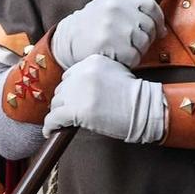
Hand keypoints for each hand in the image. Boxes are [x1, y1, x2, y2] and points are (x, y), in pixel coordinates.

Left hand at [43, 55, 166, 143]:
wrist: (144, 109)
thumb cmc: (134, 96)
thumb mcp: (113, 73)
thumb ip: (94, 75)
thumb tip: (77, 90)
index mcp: (91, 62)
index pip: (70, 75)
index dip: (70, 89)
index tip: (72, 99)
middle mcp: (81, 73)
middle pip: (62, 89)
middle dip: (65, 101)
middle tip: (69, 112)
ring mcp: (78, 92)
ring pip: (57, 103)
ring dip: (58, 113)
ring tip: (59, 123)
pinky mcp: (76, 110)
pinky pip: (54, 118)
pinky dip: (50, 126)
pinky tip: (50, 131)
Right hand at [52, 0, 164, 68]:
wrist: (67, 39)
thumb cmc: (94, 19)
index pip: (151, 6)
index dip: (159, 20)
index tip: (158, 30)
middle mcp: (115, 8)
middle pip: (149, 27)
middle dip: (146, 38)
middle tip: (133, 41)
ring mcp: (110, 27)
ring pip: (143, 43)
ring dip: (138, 50)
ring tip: (123, 47)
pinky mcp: (107, 46)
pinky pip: (133, 57)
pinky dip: (129, 61)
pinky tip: (118, 56)